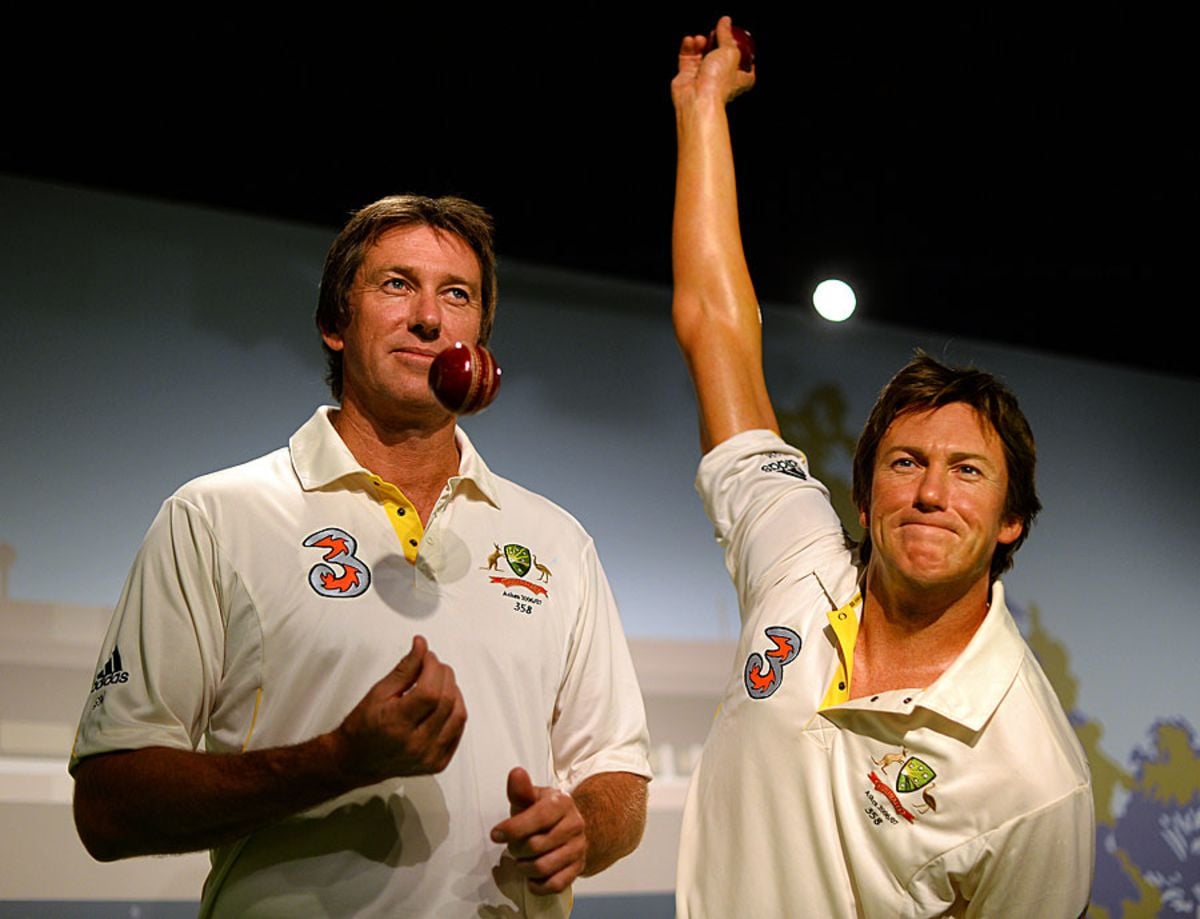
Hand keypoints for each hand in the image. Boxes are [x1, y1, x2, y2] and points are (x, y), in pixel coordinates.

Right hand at [334, 635, 466, 781]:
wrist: (356, 760)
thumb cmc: (362, 728)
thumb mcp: (379, 692)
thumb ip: (405, 668)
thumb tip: (421, 646)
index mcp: (396, 724)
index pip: (429, 691)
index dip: (433, 668)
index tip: (427, 657)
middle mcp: (415, 744)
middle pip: (446, 700)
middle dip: (444, 675)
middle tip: (433, 666)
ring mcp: (428, 756)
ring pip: (458, 715)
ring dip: (454, 692)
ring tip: (439, 684)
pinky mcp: (438, 763)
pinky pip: (458, 731)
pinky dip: (456, 712)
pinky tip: (445, 704)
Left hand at [490, 767, 586, 894]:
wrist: (571, 826)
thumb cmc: (544, 813)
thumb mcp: (530, 798)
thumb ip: (521, 789)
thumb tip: (516, 773)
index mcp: (562, 803)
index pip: (537, 818)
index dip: (513, 829)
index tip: (496, 834)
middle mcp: (574, 824)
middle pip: (536, 846)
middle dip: (516, 849)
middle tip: (513, 846)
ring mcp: (578, 848)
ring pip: (543, 867)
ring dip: (524, 868)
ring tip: (521, 861)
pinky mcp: (578, 867)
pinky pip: (555, 884)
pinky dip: (538, 885)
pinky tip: (532, 877)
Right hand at [671, 16, 755, 108]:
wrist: (698, 97)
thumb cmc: (718, 81)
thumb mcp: (730, 52)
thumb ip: (727, 35)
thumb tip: (726, 21)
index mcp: (737, 79)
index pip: (747, 73)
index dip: (747, 63)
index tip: (746, 52)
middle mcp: (720, 80)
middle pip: (721, 59)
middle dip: (717, 45)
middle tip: (714, 34)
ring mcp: (702, 78)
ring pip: (702, 56)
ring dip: (700, 44)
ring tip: (700, 39)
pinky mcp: (687, 77)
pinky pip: (686, 59)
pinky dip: (688, 48)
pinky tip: (689, 40)